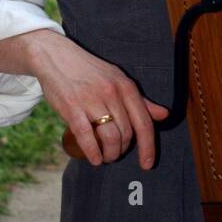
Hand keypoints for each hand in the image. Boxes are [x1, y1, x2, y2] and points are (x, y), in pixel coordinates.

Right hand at [24, 31, 168, 168]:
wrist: (56, 56)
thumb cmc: (89, 70)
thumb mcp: (118, 79)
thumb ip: (141, 100)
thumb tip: (164, 115)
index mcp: (126, 86)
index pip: (144, 122)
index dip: (148, 147)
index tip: (147, 164)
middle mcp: (112, 93)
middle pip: (126, 133)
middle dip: (123, 150)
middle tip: (116, 154)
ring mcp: (92, 100)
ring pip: (110, 137)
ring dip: (110, 154)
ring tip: (106, 157)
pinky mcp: (72, 107)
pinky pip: (87, 136)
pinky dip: (93, 152)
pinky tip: (94, 159)